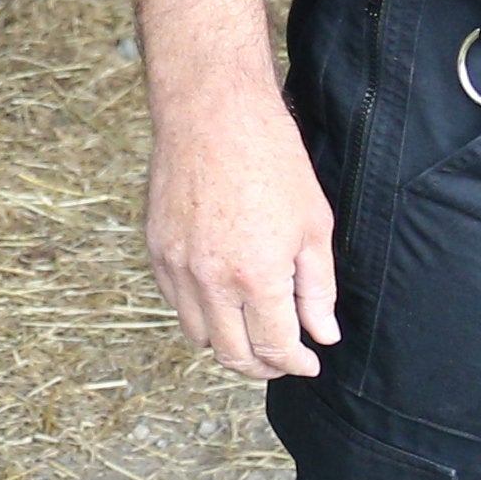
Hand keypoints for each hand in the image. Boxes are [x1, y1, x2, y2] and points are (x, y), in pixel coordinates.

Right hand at [143, 87, 339, 380]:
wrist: (213, 113)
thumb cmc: (270, 159)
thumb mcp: (313, 225)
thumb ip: (317, 288)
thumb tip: (323, 333)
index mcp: (256, 277)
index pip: (276, 348)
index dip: (297, 364)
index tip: (310, 362)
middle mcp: (210, 280)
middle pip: (232, 355)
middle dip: (262, 366)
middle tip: (283, 359)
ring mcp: (178, 266)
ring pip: (198, 335)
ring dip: (228, 343)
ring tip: (251, 330)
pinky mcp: (157, 248)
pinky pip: (176, 302)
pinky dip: (200, 312)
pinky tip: (222, 296)